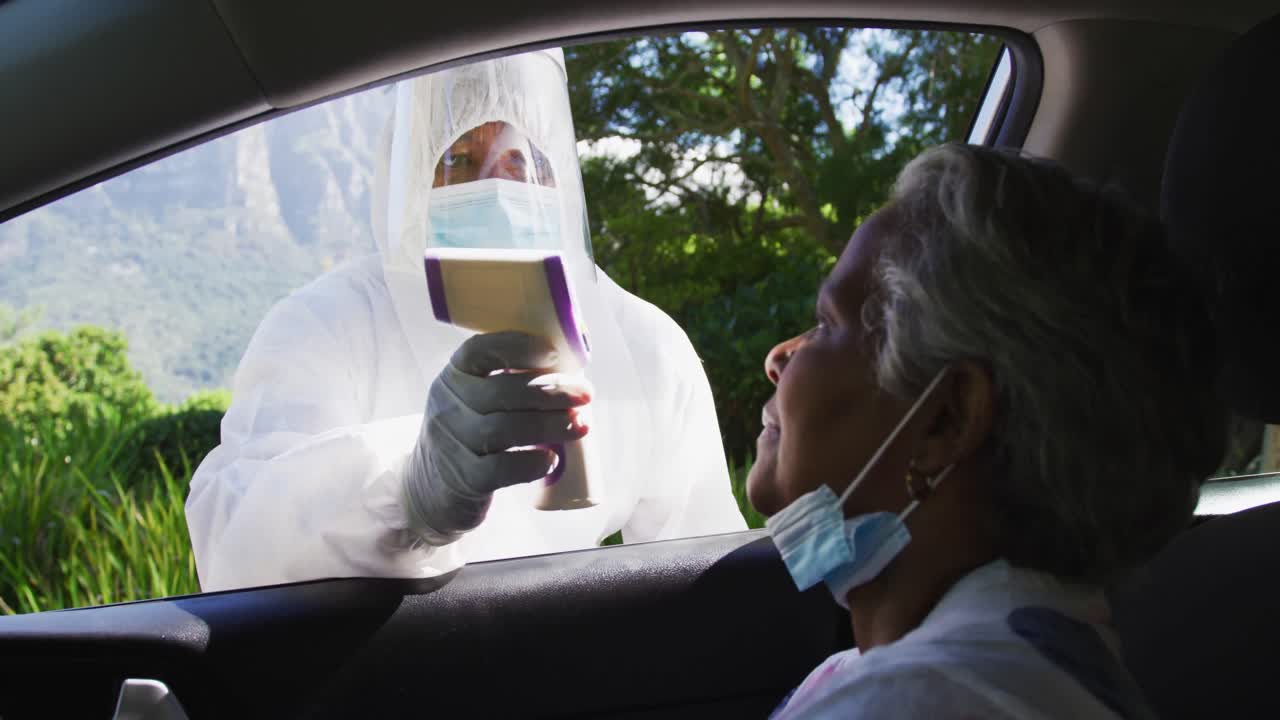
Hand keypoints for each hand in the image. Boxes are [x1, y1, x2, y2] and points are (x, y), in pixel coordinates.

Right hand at [403, 331, 590, 543]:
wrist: (431, 485)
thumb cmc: (472, 431)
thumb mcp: (476, 398)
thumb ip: (513, 380)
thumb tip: (574, 369)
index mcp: (455, 375)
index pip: (479, 351)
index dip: (517, 347)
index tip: (554, 352)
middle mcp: (448, 405)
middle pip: (502, 392)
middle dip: (552, 390)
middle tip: (585, 394)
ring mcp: (452, 443)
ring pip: (504, 429)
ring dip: (550, 425)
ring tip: (580, 425)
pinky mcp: (463, 478)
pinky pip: (500, 469)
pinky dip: (531, 463)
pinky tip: (552, 460)